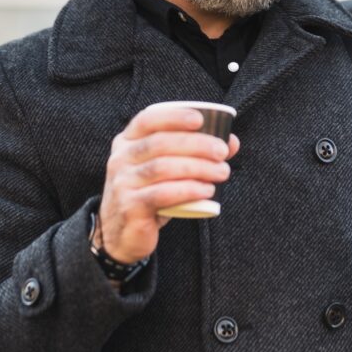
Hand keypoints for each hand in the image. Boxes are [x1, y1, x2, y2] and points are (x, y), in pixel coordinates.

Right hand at [96, 105, 239, 263]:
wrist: (123, 234)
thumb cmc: (149, 193)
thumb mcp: (167, 169)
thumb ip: (195, 152)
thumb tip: (231, 141)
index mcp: (127, 142)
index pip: (147, 120)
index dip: (174, 117)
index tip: (200, 120)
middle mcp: (120, 159)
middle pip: (160, 143)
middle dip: (196, 144)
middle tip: (222, 153)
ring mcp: (122, 183)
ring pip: (162, 167)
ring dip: (198, 167)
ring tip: (222, 172)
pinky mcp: (130, 207)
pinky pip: (161, 194)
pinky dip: (188, 189)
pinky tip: (207, 190)